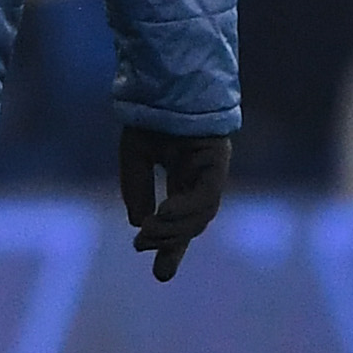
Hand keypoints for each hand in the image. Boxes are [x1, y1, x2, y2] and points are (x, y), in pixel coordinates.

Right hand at [115, 126, 231, 281]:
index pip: (180, 220)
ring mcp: (212, 170)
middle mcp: (202, 177)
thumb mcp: (135, 156)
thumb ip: (137, 188)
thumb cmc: (150, 113)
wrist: (165, 78)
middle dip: (173, 244)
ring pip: (201, 214)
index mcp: (184, 177)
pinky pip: (205, 195)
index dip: (171, 246)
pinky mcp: (217, 160)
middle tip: (149, 259)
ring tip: (148, 234)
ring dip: (175, 229)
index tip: (160, 273)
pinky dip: (184, 210)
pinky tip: (163, 215)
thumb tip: (139, 222)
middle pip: (194, 223)